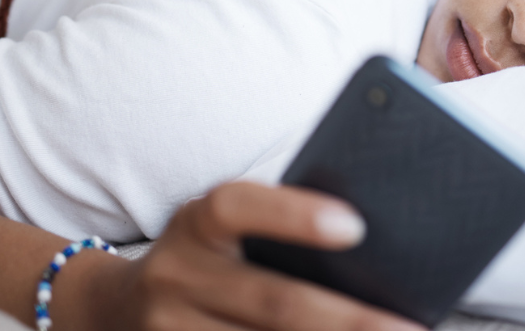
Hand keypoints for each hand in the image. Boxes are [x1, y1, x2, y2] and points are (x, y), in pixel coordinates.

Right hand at [96, 181, 426, 330]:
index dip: (294, 215)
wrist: (114, 308)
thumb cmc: (205, 256)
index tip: (355, 227)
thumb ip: (276, 230)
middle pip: (272, 300)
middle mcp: (177, 277)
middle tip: (409, 328)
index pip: (237, 207)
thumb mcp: (221, 227)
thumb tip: (367, 250)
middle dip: (349, 321)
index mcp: (197, 224)